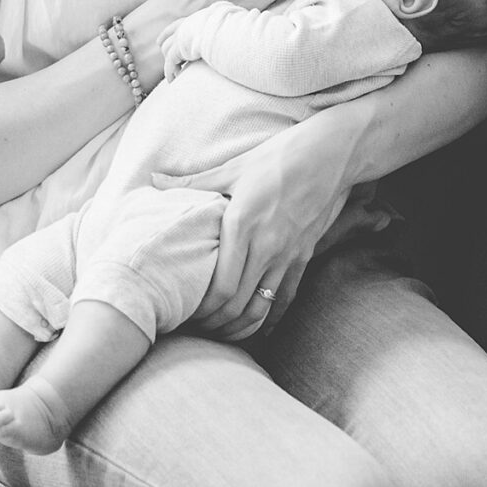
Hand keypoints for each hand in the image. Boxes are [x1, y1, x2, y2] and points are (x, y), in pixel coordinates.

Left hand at [187, 112, 360, 340]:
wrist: (332, 153)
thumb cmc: (279, 156)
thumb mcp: (234, 166)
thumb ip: (193, 181)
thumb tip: (154, 181)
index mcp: (241, 224)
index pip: (219, 288)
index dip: (202, 311)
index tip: (187, 314)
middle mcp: (265, 245)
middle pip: (237, 305)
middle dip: (215, 324)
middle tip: (197, 328)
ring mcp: (288, 253)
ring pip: (262, 307)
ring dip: (240, 327)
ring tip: (221, 332)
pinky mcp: (304, 255)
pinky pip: (287, 298)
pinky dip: (271, 319)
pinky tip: (258, 330)